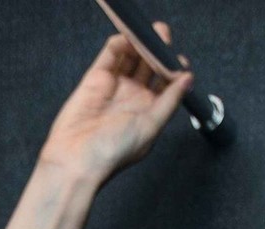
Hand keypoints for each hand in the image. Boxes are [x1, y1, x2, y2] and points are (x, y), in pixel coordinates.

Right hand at [39, 21, 194, 188]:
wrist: (76, 158)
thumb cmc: (113, 151)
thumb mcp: (150, 127)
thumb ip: (170, 101)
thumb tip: (188, 79)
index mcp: (148, 113)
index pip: (165, 84)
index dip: (173, 69)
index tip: (180, 60)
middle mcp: (132, 98)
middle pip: (149, 66)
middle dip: (158, 50)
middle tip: (165, 37)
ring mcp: (115, 86)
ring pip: (131, 57)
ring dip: (142, 43)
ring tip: (151, 34)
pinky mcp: (96, 77)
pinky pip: (111, 54)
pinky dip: (121, 43)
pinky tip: (130, 39)